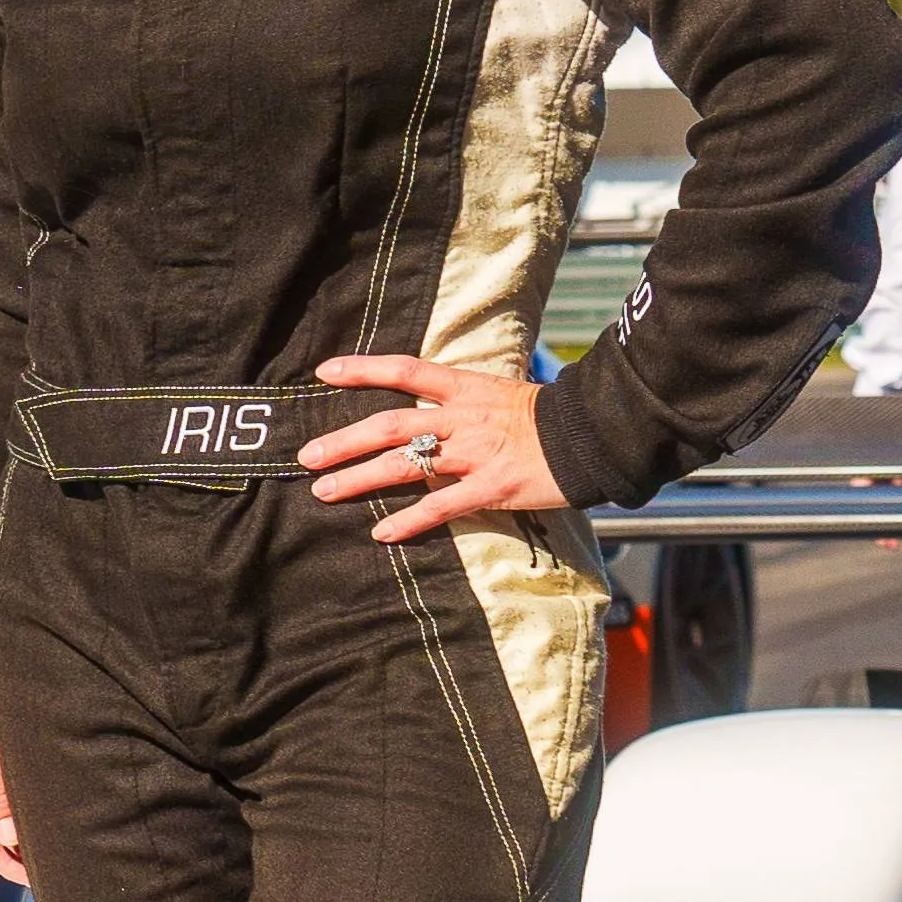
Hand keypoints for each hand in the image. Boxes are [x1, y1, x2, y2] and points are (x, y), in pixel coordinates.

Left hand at [300, 352, 572, 544]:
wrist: (596, 434)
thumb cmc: (548, 417)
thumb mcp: (501, 395)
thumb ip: (462, 402)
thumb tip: (427, 411)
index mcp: (466, 389)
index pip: (405, 370)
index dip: (363, 369)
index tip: (324, 372)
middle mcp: (463, 419)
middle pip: (390, 425)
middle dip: (344, 440)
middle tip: (306, 456)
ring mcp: (476, 454)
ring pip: (405, 465)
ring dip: (359, 479)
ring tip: (324, 491)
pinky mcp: (493, 488)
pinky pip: (441, 506)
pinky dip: (409, 520)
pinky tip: (381, 533)